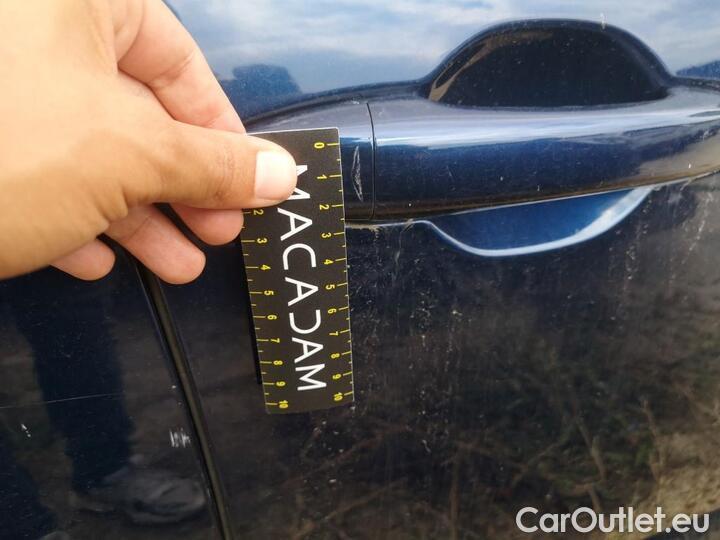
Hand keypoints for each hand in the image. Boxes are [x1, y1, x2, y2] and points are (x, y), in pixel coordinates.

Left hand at [0, 0, 296, 283]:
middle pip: (135, 112)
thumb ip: (216, 163)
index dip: (222, 130)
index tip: (250, 180)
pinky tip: (94, 260)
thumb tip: (282, 173)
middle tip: (219, 230)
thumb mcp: (132, 154)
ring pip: (88, 150)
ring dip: (138, 216)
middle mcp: (30, 35)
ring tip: (176, 264)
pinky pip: (36, 172)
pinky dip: (73, 218)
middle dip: (183, 186)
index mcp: (74, 3)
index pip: (178, 61)